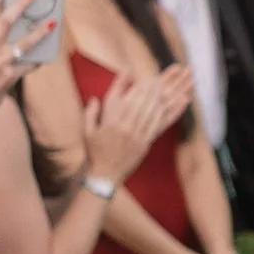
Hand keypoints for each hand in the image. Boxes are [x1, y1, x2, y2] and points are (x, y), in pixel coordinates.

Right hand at [81, 71, 184, 185]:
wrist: (105, 175)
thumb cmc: (95, 152)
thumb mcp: (87, 131)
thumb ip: (90, 112)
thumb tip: (94, 98)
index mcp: (110, 123)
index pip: (126, 100)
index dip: (137, 88)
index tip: (143, 79)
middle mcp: (124, 129)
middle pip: (140, 104)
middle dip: (149, 91)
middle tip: (156, 81)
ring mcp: (136, 138)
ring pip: (150, 114)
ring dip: (158, 100)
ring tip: (164, 89)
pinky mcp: (144, 145)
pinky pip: (156, 127)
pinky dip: (164, 115)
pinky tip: (167, 108)